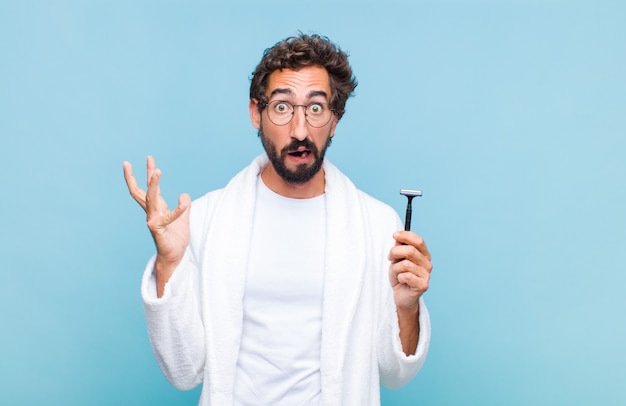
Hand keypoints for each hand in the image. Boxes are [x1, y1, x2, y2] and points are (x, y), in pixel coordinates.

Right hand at [123, 156, 190, 294]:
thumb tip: (184, 194)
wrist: (175, 256)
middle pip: (140, 192)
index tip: (148, 159)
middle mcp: (151, 213)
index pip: (149, 189)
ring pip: (151, 199)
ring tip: (157, 170)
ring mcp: (153, 221)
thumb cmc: (176, 237)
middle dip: (133, 177)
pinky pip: (168, 218)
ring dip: (154, 184)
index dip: (149, 174)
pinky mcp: (159, 230)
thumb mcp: (184, 218)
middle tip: (126, 163)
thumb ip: (184, 205)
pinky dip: (177, 211)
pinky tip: (184, 203)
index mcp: (156, 208)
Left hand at [388, 231, 432, 310]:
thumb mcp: (397, 259)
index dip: (406, 236)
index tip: (394, 235)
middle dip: (395, 252)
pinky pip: (406, 276)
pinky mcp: (423, 285)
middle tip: (390, 258)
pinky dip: (399, 277)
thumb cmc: (400, 276)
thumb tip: (398, 237)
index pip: (419, 241)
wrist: (401, 295)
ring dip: (395, 268)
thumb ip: (399, 247)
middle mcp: (428, 264)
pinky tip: (401, 281)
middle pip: (410, 250)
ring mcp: (427, 275)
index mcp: (424, 255)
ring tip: (396, 273)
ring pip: (406, 264)